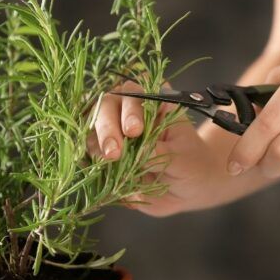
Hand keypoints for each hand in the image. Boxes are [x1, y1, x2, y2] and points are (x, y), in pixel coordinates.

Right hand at [88, 81, 217, 216]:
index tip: (134, 131)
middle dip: (107, 128)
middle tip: (114, 153)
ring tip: (107, 163)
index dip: (130, 110)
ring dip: (95, 144)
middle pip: (106, 106)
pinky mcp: (104, 154)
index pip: (134, 93)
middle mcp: (129, 111)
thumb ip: (162, 152)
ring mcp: (114, 131)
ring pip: (92, 127)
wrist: (189, 187)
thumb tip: (142, 150)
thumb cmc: (192, 164)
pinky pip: (88, 152)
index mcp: (152, 102)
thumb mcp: (184, 158)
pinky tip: (94, 168)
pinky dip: (87, 159)